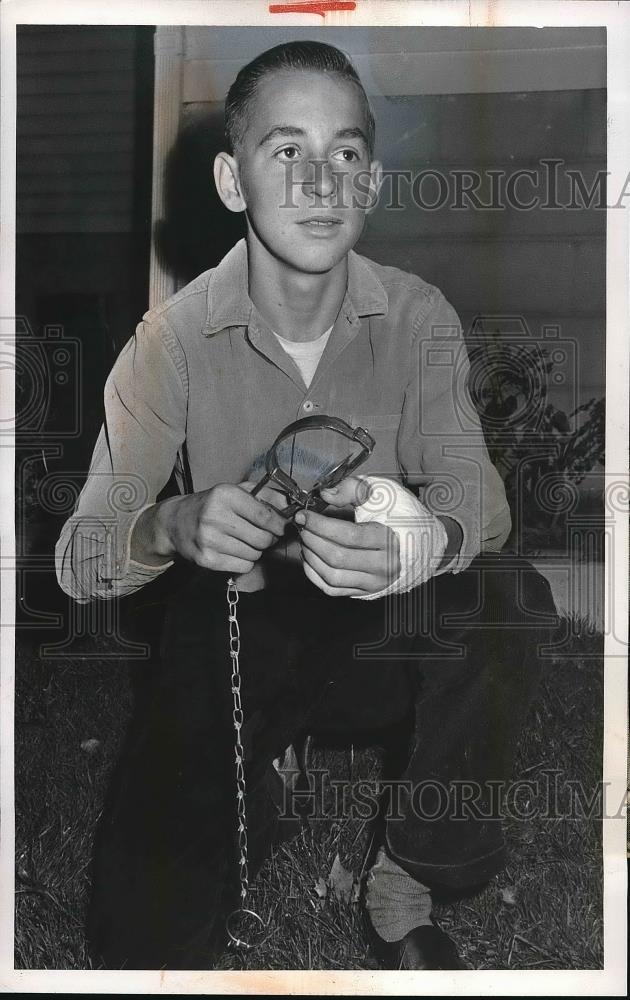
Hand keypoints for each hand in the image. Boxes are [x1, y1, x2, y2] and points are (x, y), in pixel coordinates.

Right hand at [134, 481, 286, 575]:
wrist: (176, 522)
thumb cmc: (212, 505)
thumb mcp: (236, 491)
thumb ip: (266, 495)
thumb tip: (292, 507)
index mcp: (225, 495)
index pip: (265, 516)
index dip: (279, 525)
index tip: (281, 527)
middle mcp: (216, 517)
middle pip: (262, 539)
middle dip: (268, 539)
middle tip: (263, 536)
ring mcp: (209, 540)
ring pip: (254, 554)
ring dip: (255, 550)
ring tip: (245, 542)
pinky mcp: (206, 559)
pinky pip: (243, 566)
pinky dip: (245, 561)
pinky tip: (235, 551)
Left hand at [294, 476, 399, 596]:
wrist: (422, 543)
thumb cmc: (401, 516)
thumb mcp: (383, 493)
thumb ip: (353, 489)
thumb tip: (326, 495)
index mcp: (389, 540)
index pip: (348, 536)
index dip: (320, 525)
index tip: (304, 515)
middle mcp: (383, 566)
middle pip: (337, 558)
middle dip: (312, 540)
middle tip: (302, 526)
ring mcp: (374, 582)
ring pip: (332, 576)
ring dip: (311, 557)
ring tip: (306, 539)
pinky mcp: (366, 591)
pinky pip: (333, 589)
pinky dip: (315, 575)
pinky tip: (310, 558)